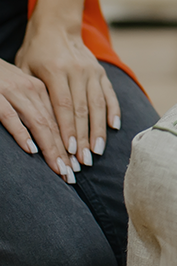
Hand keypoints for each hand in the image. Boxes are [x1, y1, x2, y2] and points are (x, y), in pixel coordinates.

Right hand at [0, 57, 74, 181]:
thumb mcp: (19, 91)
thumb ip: (33, 109)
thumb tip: (46, 137)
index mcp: (40, 90)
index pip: (61, 120)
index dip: (70, 144)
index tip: (77, 166)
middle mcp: (32, 90)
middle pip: (54, 125)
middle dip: (64, 152)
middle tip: (72, 175)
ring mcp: (13, 92)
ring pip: (39, 123)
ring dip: (51, 148)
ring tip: (59, 168)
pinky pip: (11, 117)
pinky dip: (22, 133)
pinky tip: (31, 150)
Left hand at [15, 22, 119, 169]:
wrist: (58, 27)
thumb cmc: (35, 52)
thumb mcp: (26, 69)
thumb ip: (34, 93)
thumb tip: (38, 126)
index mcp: (55, 70)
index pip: (63, 106)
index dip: (67, 129)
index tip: (70, 150)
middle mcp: (77, 71)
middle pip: (82, 110)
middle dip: (83, 137)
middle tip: (84, 160)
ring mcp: (93, 72)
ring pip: (98, 105)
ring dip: (99, 130)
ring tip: (98, 151)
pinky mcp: (102, 73)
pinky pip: (110, 95)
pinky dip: (113, 112)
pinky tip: (114, 128)